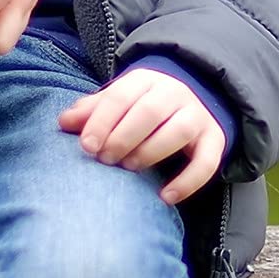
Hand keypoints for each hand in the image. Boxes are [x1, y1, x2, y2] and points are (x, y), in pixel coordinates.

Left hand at [59, 68, 228, 203]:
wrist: (196, 96)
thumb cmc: (144, 104)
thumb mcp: (119, 100)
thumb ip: (92, 111)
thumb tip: (63, 122)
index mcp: (146, 80)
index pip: (121, 96)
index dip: (102, 122)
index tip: (86, 146)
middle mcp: (175, 93)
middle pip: (150, 112)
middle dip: (123, 138)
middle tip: (105, 159)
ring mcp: (197, 115)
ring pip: (179, 131)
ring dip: (150, 152)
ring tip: (130, 168)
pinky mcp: (215, 139)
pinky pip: (206, 162)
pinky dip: (188, 182)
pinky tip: (166, 196)